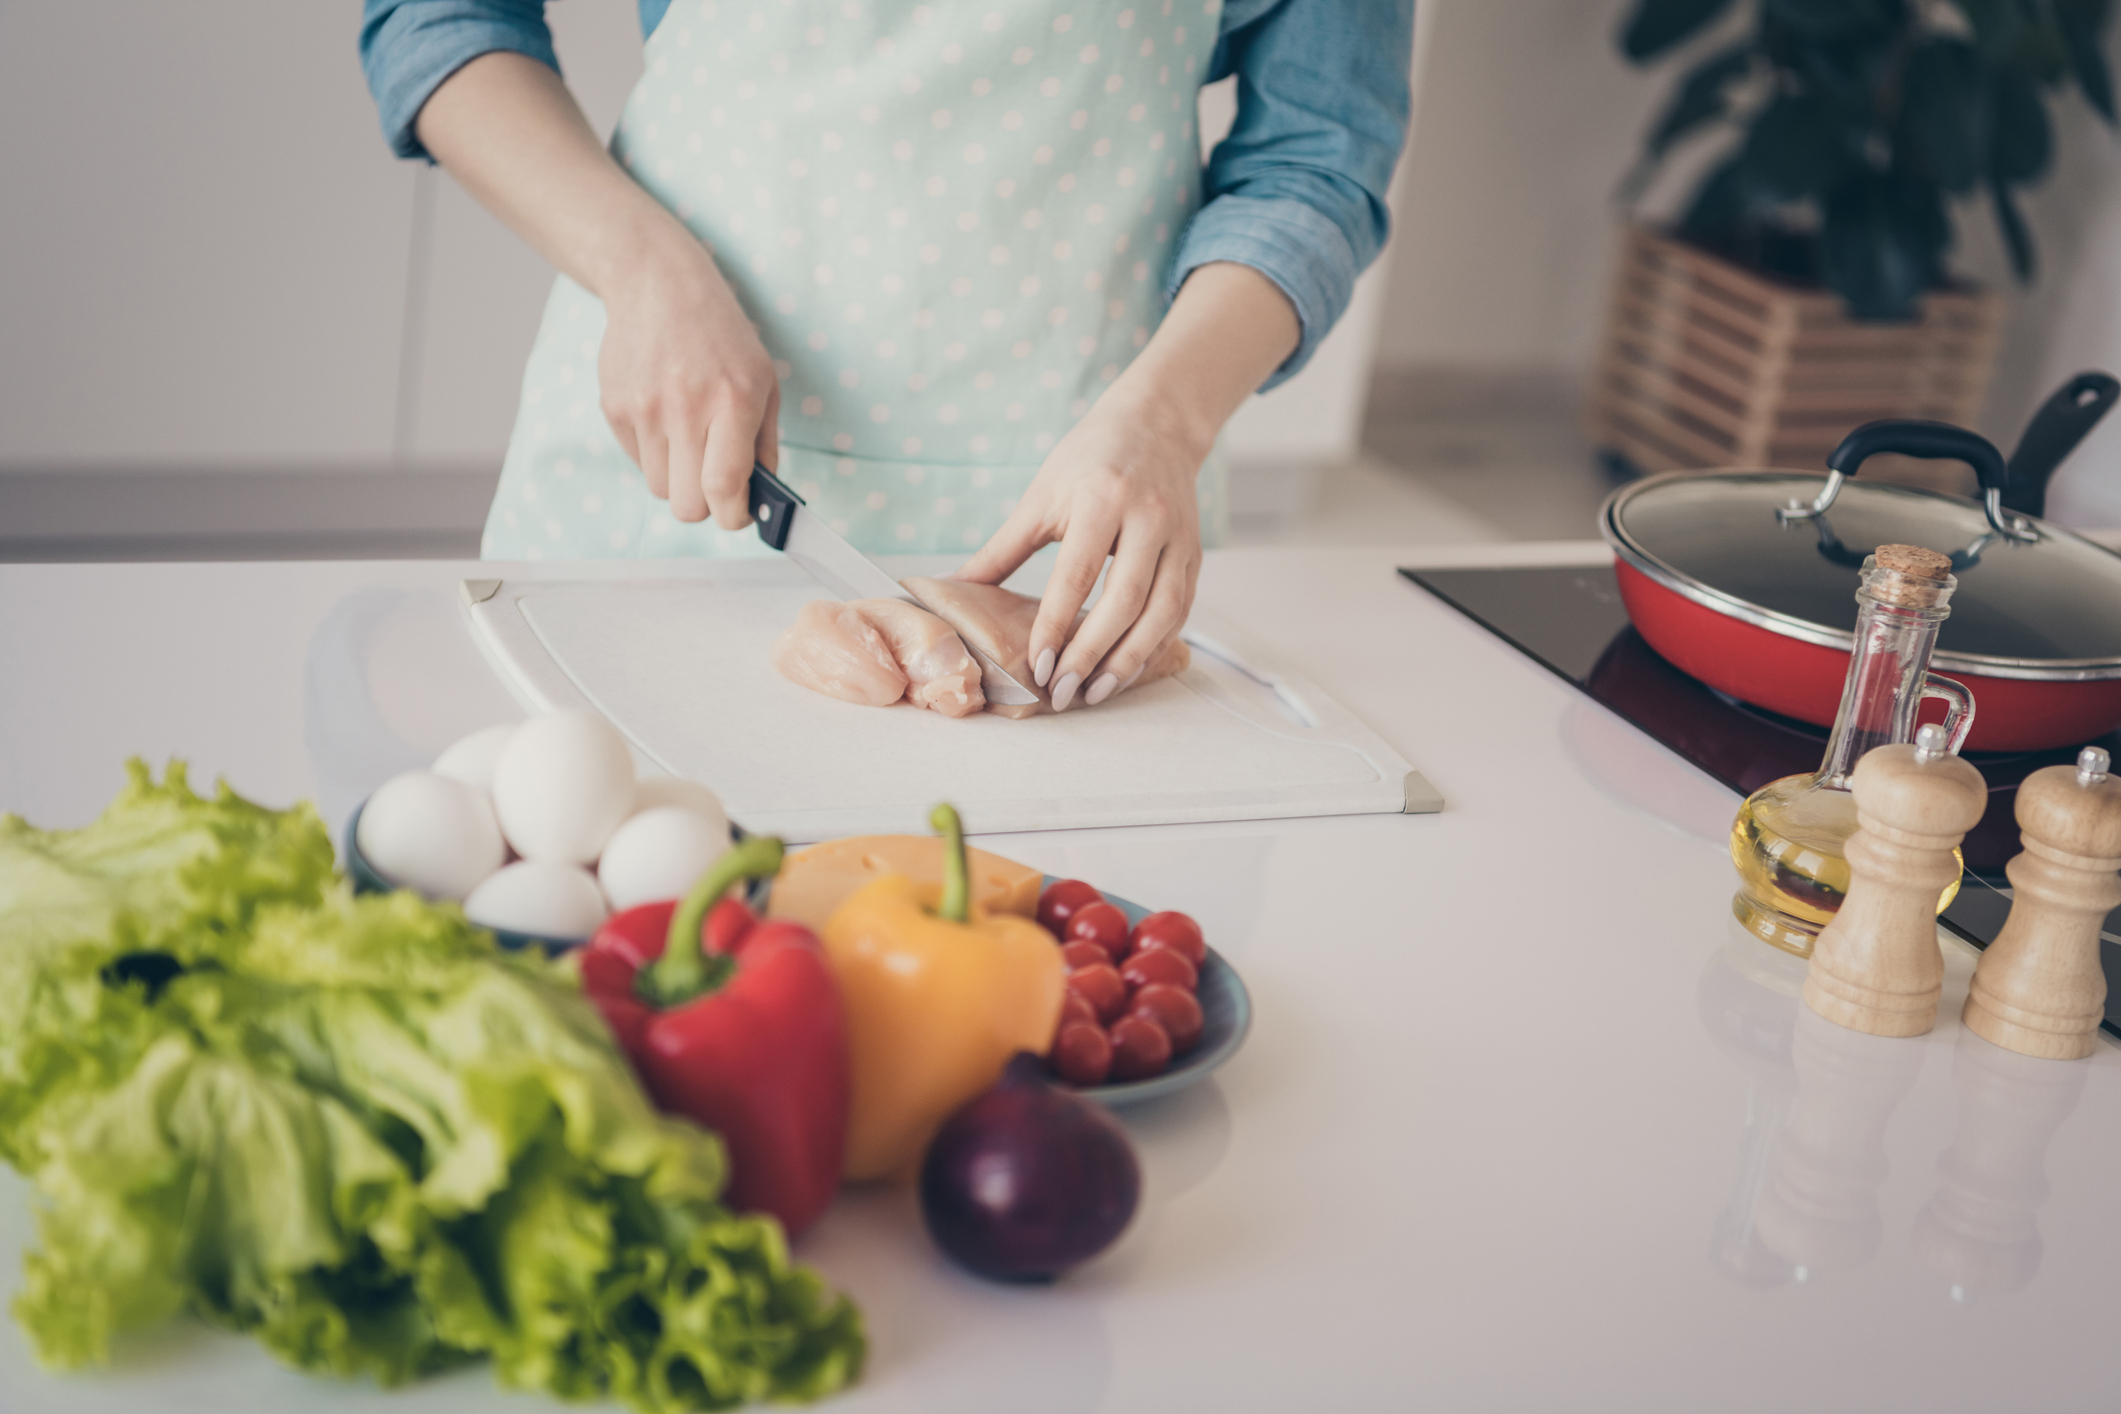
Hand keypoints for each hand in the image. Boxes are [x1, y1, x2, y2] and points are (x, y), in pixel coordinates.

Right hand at [413, 53, 782, 529]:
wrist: (658, 285)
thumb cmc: (722, 337)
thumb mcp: (764, 381)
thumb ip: (765, 445)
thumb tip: (763, 501)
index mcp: (732, 403)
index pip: (724, 489)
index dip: (734, 516)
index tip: (740, 513)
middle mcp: (685, 410)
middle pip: (687, 506)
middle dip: (705, 505)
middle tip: (715, 483)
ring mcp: (644, 411)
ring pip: (660, 489)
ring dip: (678, 478)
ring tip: (690, 439)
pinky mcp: (614, 409)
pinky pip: (637, 462)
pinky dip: (655, 454)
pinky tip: (665, 415)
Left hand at [955, 388, 1206, 709]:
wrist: (1156, 426)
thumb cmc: (1089, 459)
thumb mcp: (1041, 497)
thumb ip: (1001, 549)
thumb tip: (951, 587)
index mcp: (1102, 499)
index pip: (1076, 574)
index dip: (1057, 625)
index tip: (1038, 666)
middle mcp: (1148, 518)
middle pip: (1124, 601)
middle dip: (1092, 654)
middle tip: (1064, 692)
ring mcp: (1179, 538)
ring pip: (1163, 613)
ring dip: (1130, 660)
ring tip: (1097, 692)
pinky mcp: (1194, 554)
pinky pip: (1180, 612)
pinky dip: (1154, 646)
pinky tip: (1127, 669)